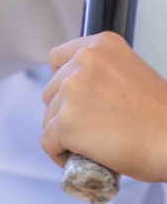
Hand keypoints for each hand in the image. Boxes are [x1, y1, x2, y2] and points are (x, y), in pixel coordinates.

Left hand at [42, 32, 166, 181]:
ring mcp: (72, 91)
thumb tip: (77, 91)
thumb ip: (101, 74)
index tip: (75, 98)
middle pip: (50, 92)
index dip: (62, 82)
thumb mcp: (131, 75)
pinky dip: (60, 154)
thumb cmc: (160, 117)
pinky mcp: (66, 122)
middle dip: (64, 111)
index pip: (58, 58)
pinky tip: (82, 157)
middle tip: (91, 127)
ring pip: (48, 118)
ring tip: (93, 142)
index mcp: (102, 46)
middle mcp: (84, 61)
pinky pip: (48, 142)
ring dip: (64, 134)